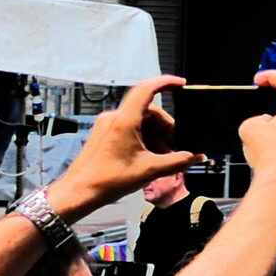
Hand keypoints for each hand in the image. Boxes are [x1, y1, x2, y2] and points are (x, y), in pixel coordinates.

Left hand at [48, 75, 191, 219]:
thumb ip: (178, 161)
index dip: (166, 82)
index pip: (147, 89)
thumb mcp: (150, 170)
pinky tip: (148, 157)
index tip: (180, 83)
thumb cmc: (105, 181)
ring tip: (161, 157)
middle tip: (174, 146)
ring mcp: (107, 126)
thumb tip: (195, 156)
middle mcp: (114, 118)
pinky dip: (143, 139)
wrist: (79, 193)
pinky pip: (130, 129)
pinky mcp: (104, 134)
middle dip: (165, 127)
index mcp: (124, 121)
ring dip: (155, 136)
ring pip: (140, 121)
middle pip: (149, 111)